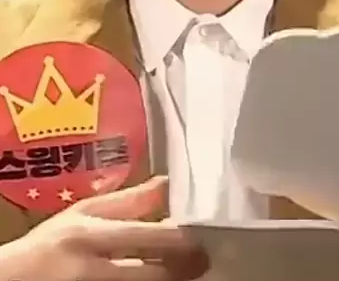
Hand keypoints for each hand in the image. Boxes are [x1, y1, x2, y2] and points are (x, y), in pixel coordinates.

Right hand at [0, 176, 207, 280]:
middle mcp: (93, 270)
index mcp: (89, 236)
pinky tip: (167, 279)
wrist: (16, 280)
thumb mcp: (83, 212)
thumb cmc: (52, 242)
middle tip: (206, 256)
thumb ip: (126, 201)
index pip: (143, 238)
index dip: (178, 237)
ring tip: (194, 270)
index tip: (203, 228)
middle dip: (183, 266)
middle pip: (151, 274)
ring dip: (173, 280)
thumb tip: (167, 182)